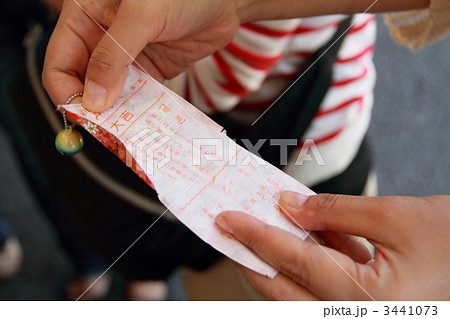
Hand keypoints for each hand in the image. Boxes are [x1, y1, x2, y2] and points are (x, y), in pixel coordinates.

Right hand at [42, 0, 240, 110]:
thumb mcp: (142, 15)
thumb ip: (114, 55)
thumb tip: (94, 99)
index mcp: (85, 18)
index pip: (59, 63)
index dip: (67, 92)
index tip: (84, 115)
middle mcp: (102, 41)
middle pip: (82, 84)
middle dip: (92, 108)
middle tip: (107, 129)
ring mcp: (126, 59)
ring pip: (109, 95)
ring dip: (116, 114)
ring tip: (127, 130)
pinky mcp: (150, 71)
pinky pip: (136, 97)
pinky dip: (138, 111)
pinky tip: (144, 121)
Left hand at [215, 192, 449, 299]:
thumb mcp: (395, 217)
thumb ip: (334, 212)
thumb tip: (287, 206)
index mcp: (365, 301)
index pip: (293, 261)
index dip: (255, 235)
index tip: (226, 218)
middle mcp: (355, 317)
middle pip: (284, 287)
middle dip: (252, 256)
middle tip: (229, 230)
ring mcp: (358, 316)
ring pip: (298, 290)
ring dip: (277, 258)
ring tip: (258, 226)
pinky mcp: (362, 308)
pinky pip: (321, 287)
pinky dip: (308, 261)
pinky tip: (301, 233)